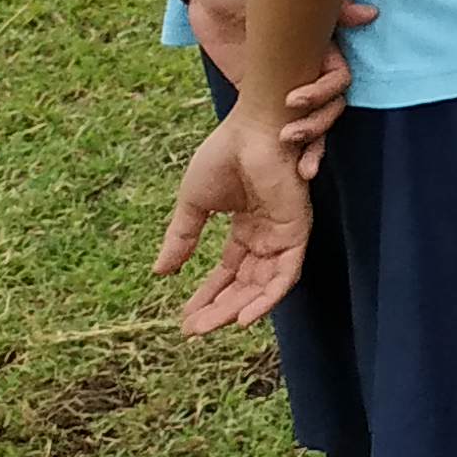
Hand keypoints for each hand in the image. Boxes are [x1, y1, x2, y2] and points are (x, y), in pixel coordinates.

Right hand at [157, 108, 311, 334]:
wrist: (252, 126)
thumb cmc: (226, 155)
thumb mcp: (194, 204)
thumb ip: (180, 239)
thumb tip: (159, 274)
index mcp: (246, 226)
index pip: (229, 271)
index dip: (207, 295)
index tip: (185, 319)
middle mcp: (267, 233)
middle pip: (246, 284)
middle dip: (220, 308)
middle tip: (193, 330)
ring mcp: (283, 232)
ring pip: (265, 285)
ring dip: (240, 308)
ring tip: (212, 327)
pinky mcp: (296, 228)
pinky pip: (288, 272)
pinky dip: (269, 297)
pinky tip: (245, 316)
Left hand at [181, 0, 377, 174]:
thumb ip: (331, 6)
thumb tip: (371, 15)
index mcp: (320, 44)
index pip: (338, 78)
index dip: (324, 93)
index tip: (293, 101)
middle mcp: (307, 65)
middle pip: (328, 106)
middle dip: (316, 126)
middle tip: (288, 138)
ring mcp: (283, 81)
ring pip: (309, 119)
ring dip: (308, 142)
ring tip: (290, 158)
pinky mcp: (257, 93)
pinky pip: (277, 121)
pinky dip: (284, 143)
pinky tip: (278, 159)